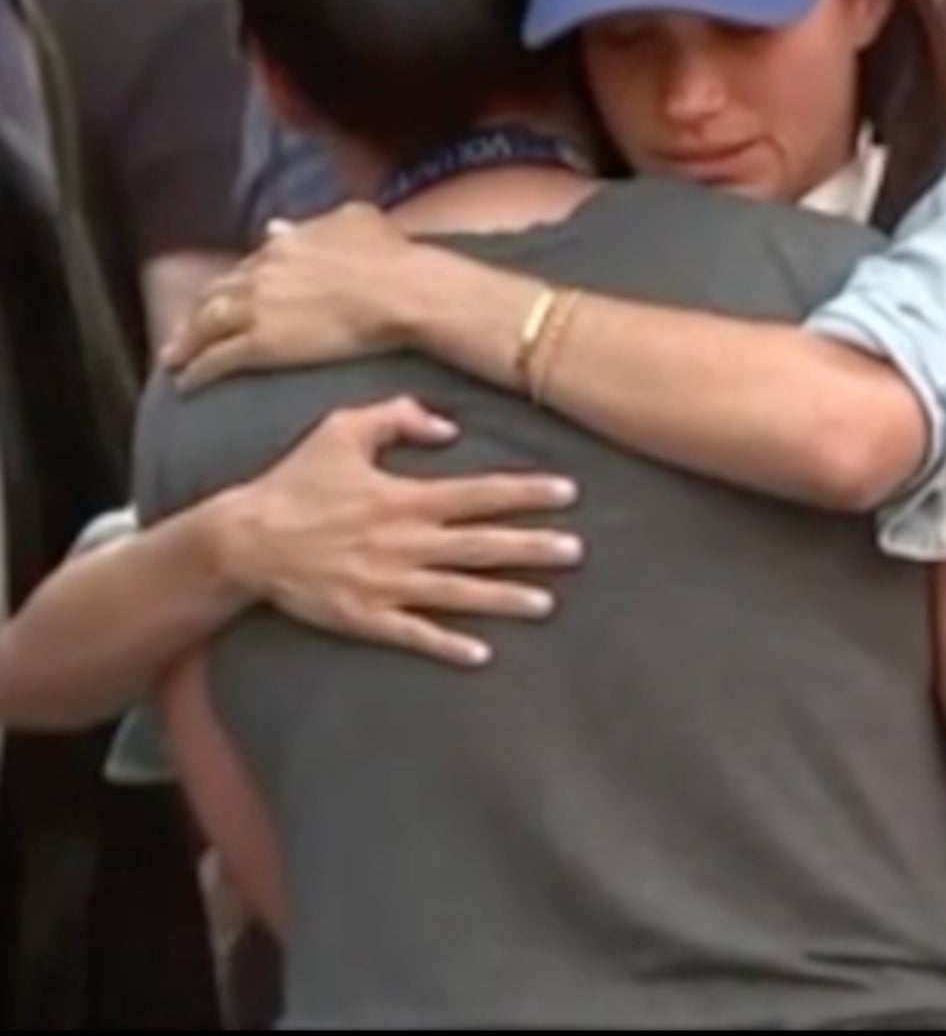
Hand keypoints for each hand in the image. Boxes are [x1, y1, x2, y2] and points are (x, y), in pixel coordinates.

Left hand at [165, 204, 418, 388]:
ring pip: (206, 327)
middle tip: (185, 331)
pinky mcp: (260, 345)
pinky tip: (187, 383)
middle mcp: (260, 274)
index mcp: (283, 246)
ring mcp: (256, 309)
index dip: (233, 286)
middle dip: (196, 313)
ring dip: (185, 344)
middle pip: (216, 295)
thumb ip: (311, 223)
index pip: (246, 267)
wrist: (402, 292)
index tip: (226, 299)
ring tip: (173, 359)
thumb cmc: (392, 256)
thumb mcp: (354, 220)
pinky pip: (218, 359)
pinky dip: (197, 371)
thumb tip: (276, 226)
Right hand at [210, 398, 583, 667]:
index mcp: (405, 498)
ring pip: (458, 593)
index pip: (480, 494)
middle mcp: (404, 542)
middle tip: (579, 551)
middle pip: (482, 545)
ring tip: (548, 603)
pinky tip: (481, 654)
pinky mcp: (363, 617)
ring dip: (505, 598)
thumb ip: (397, 417)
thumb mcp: (341, 430)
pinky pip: (412, 634)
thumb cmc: (294, 482)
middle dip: (533, 548)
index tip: (569, 493)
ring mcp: (385, 583)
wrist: (240, 540)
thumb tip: (448, 426)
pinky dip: (447, 645)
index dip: (527, 492)